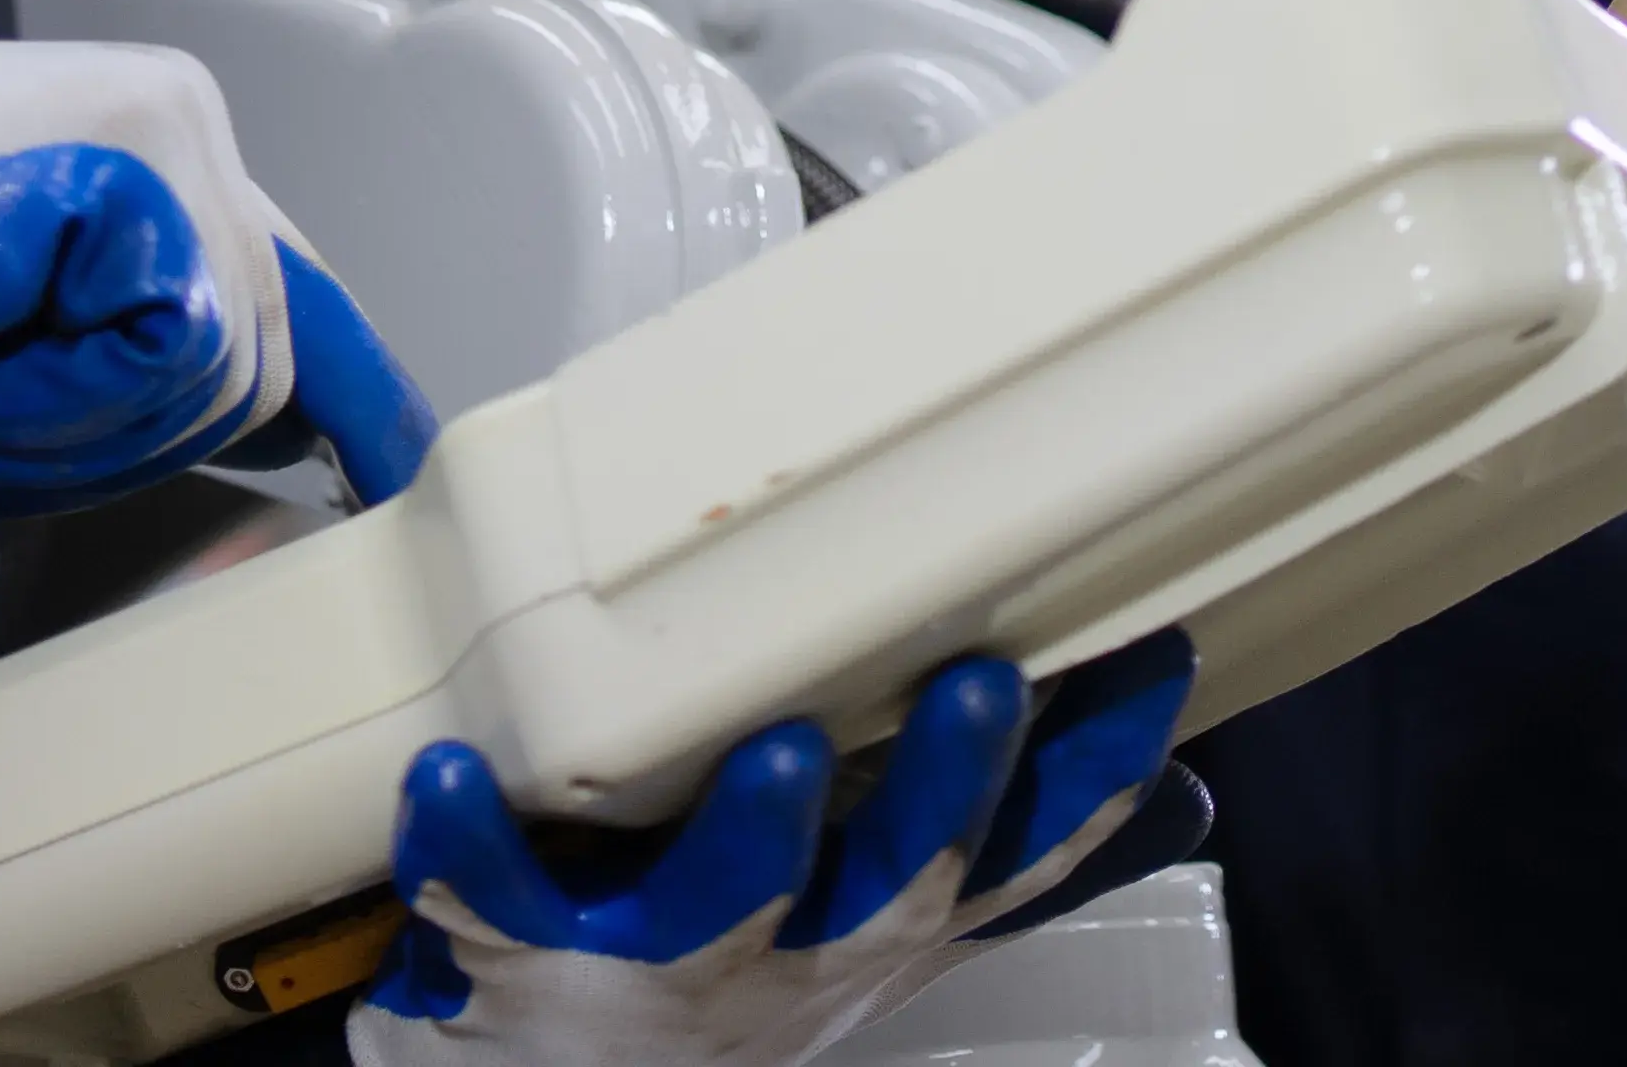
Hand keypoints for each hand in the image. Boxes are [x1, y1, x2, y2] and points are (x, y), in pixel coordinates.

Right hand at [0, 34, 435, 511]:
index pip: (295, 290)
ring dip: (67, 432)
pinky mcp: (139, 161)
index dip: (353, 398)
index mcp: (173, 146)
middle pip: (262, 359)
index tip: (396, 478)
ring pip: (215, 371)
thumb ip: (139, 337)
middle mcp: (193, 123)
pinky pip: (162, 352)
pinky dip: (48, 403)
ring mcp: (172, 131)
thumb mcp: (22, 313)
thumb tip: (273, 420)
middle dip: (127, 442)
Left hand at [348, 633, 1197, 1066]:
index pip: (1013, 855)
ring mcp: (663, 965)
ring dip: (752, 831)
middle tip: (980, 679)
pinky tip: (444, 776)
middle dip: (941, 786)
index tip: (1145, 660)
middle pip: (892, 878)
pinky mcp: (527, 960)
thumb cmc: (731, 967)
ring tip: (770, 747)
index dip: (1086, 773)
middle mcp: (797, 950)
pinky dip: (468, 846)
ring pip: (725, 904)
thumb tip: (1182, 797)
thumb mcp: (879, 929)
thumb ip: (1004, 853)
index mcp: (879, 920)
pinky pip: (494, 902)